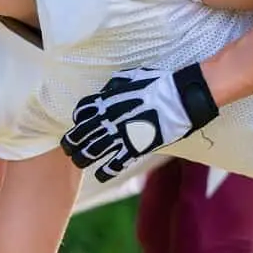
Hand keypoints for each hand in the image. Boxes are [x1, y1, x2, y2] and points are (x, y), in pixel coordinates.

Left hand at [61, 64, 218, 182]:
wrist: (182, 98)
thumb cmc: (161, 84)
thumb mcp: (134, 76)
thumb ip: (117, 84)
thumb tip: (109, 88)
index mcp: (106, 101)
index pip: (80, 112)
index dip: (78, 120)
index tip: (80, 125)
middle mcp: (107, 119)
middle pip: (78, 135)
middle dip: (71, 143)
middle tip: (69, 150)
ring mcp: (119, 136)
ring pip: (90, 152)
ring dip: (82, 159)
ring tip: (80, 162)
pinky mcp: (133, 149)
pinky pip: (113, 165)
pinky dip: (105, 172)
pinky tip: (101, 175)